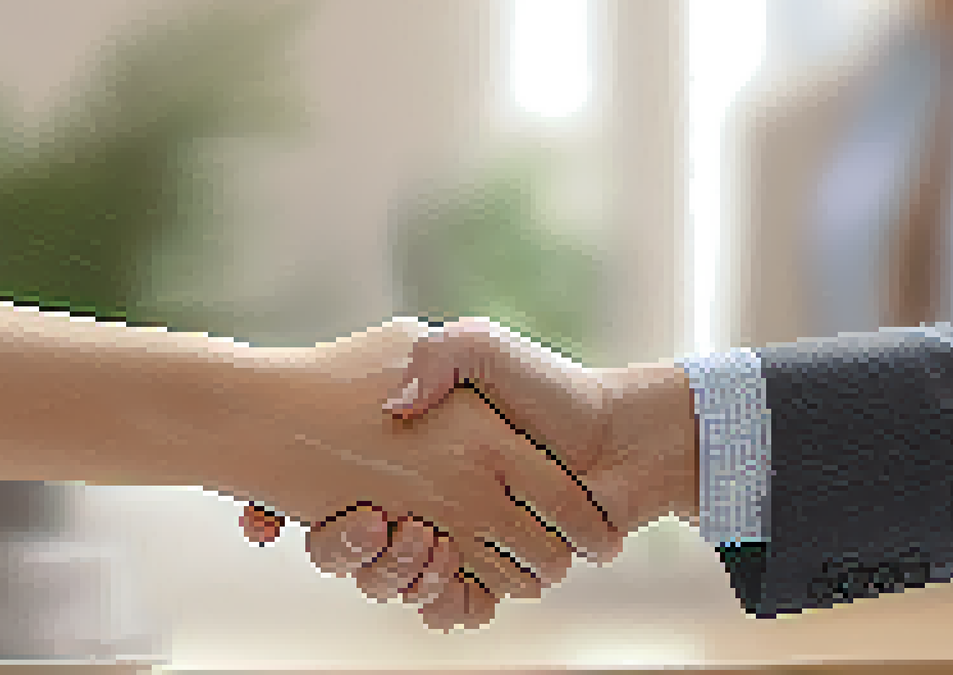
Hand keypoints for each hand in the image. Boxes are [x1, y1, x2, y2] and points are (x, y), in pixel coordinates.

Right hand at [241, 318, 698, 628]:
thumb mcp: (482, 346)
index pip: (340, 498)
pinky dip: (452, 604)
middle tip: (389, 526)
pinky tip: (463, 584)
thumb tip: (398, 409)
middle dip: (365, 553)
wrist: (621, 437)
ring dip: (408, 578)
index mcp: (413, 456)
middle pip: (365, 552)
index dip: (331, 514)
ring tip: (434, 549)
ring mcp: (458, 541)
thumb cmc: (548, 388)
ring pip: (405, 585)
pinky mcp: (491, 573)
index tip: (345, 509)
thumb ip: (437, 356)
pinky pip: (452, 607)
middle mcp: (428, 502)